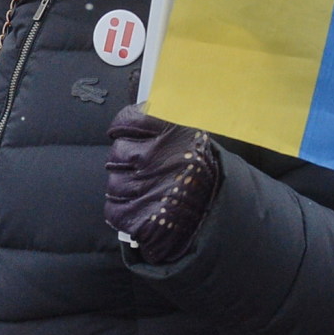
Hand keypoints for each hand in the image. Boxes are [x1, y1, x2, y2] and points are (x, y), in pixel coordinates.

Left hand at [104, 105, 217, 264]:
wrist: (220, 218)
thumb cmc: (200, 175)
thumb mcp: (191, 137)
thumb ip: (163, 123)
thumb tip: (134, 116)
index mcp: (174, 132)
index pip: (127, 120)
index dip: (120, 128)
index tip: (121, 134)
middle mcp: (160, 157)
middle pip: (117, 152)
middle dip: (123, 161)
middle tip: (138, 169)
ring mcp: (149, 188)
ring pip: (114, 182)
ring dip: (123, 188)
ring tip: (143, 192)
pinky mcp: (141, 219)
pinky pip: (113, 209)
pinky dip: (121, 211)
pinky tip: (139, 209)